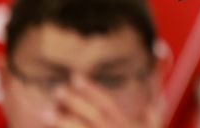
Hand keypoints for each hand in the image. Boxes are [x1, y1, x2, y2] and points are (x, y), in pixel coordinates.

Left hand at [48, 76, 163, 127]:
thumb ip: (154, 120)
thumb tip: (156, 102)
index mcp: (128, 127)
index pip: (108, 104)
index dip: (91, 90)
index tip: (75, 77)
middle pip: (93, 115)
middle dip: (75, 101)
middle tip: (57, 90)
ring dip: (63, 122)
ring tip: (44, 112)